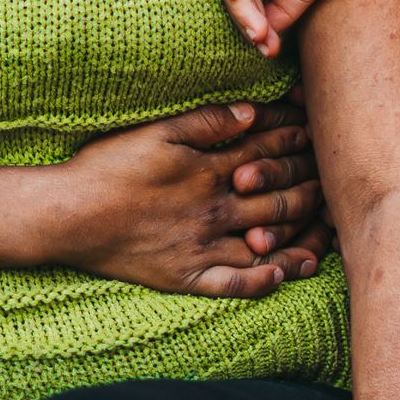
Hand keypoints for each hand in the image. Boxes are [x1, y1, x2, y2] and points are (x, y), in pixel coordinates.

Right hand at [45, 100, 326, 296]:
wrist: (69, 216)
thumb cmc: (108, 168)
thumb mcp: (157, 131)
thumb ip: (208, 121)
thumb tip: (253, 113)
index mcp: (211, 171)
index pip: (265, 152)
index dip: (293, 139)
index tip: (314, 131)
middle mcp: (217, 211)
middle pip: (278, 198)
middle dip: (308, 184)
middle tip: (330, 180)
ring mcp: (205, 247)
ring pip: (268, 242)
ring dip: (300, 235)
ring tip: (325, 231)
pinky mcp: (187, 277)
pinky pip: (236, 285)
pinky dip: (263, 282)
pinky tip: (283, 275)